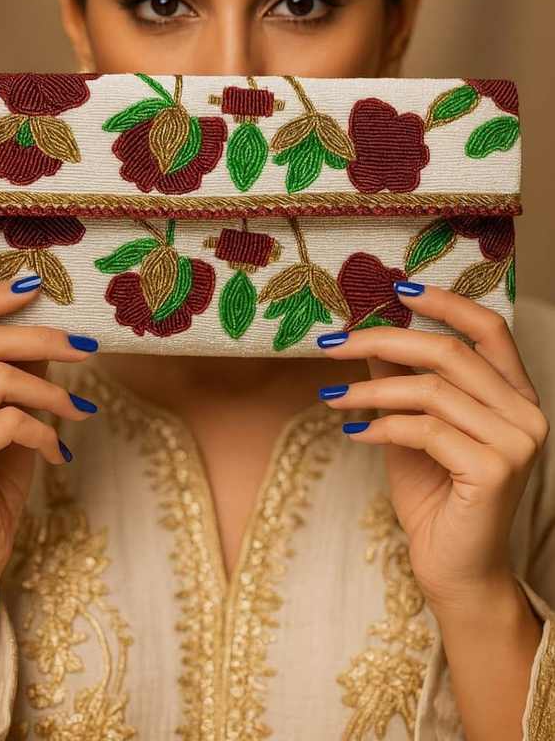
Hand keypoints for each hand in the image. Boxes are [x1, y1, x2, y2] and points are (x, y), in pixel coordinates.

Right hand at [0, 275, 98, 587]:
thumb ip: (15, 373)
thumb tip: (48, 330)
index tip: (35, 285)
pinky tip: (58, 451)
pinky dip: (43, 432)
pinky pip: (8, 422)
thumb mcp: (6, 415)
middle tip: (86, 348)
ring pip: (0, 379)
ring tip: (79, 411)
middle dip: (43, 339)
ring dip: (52, 393)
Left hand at [316, 282, 548, 611]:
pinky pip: (425, 429)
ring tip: (333, 396)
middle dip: (383, 339)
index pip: (490, 329)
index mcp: (515, 395)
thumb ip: (400, 380)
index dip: (446, 303)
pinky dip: (381, 426)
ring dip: (371, 388)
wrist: (454, 570)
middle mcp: (526, 413)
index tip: (398, 289)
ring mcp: (516, 442)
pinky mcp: (495, 470)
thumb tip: (370, 334)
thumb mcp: (412, 426)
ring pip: (433, 389)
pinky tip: (354, 434)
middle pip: (450, 352)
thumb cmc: (435, 497)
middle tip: (332, 343)